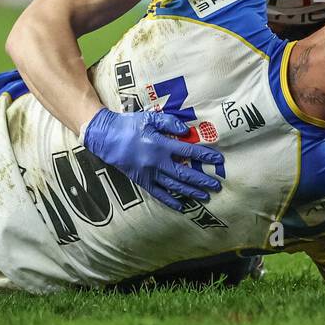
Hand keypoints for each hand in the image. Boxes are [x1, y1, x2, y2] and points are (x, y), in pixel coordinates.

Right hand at [81, 108, 222, 211]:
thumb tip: (187, 131)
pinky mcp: (141, 181)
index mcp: (161, 145)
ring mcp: (149, 174)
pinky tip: (181, 206)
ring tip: (205, 197)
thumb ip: (169, 123)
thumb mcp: (150, 118)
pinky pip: (158, 194)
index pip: (189, 152)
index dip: (205, 156)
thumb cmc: (129, 125)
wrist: (106, 138)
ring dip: (191, 192)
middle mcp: (157, 162)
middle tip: (217, 185)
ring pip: (174, 186)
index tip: (218, 160)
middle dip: (202, 180)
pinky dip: (170, 200)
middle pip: (185, 174)